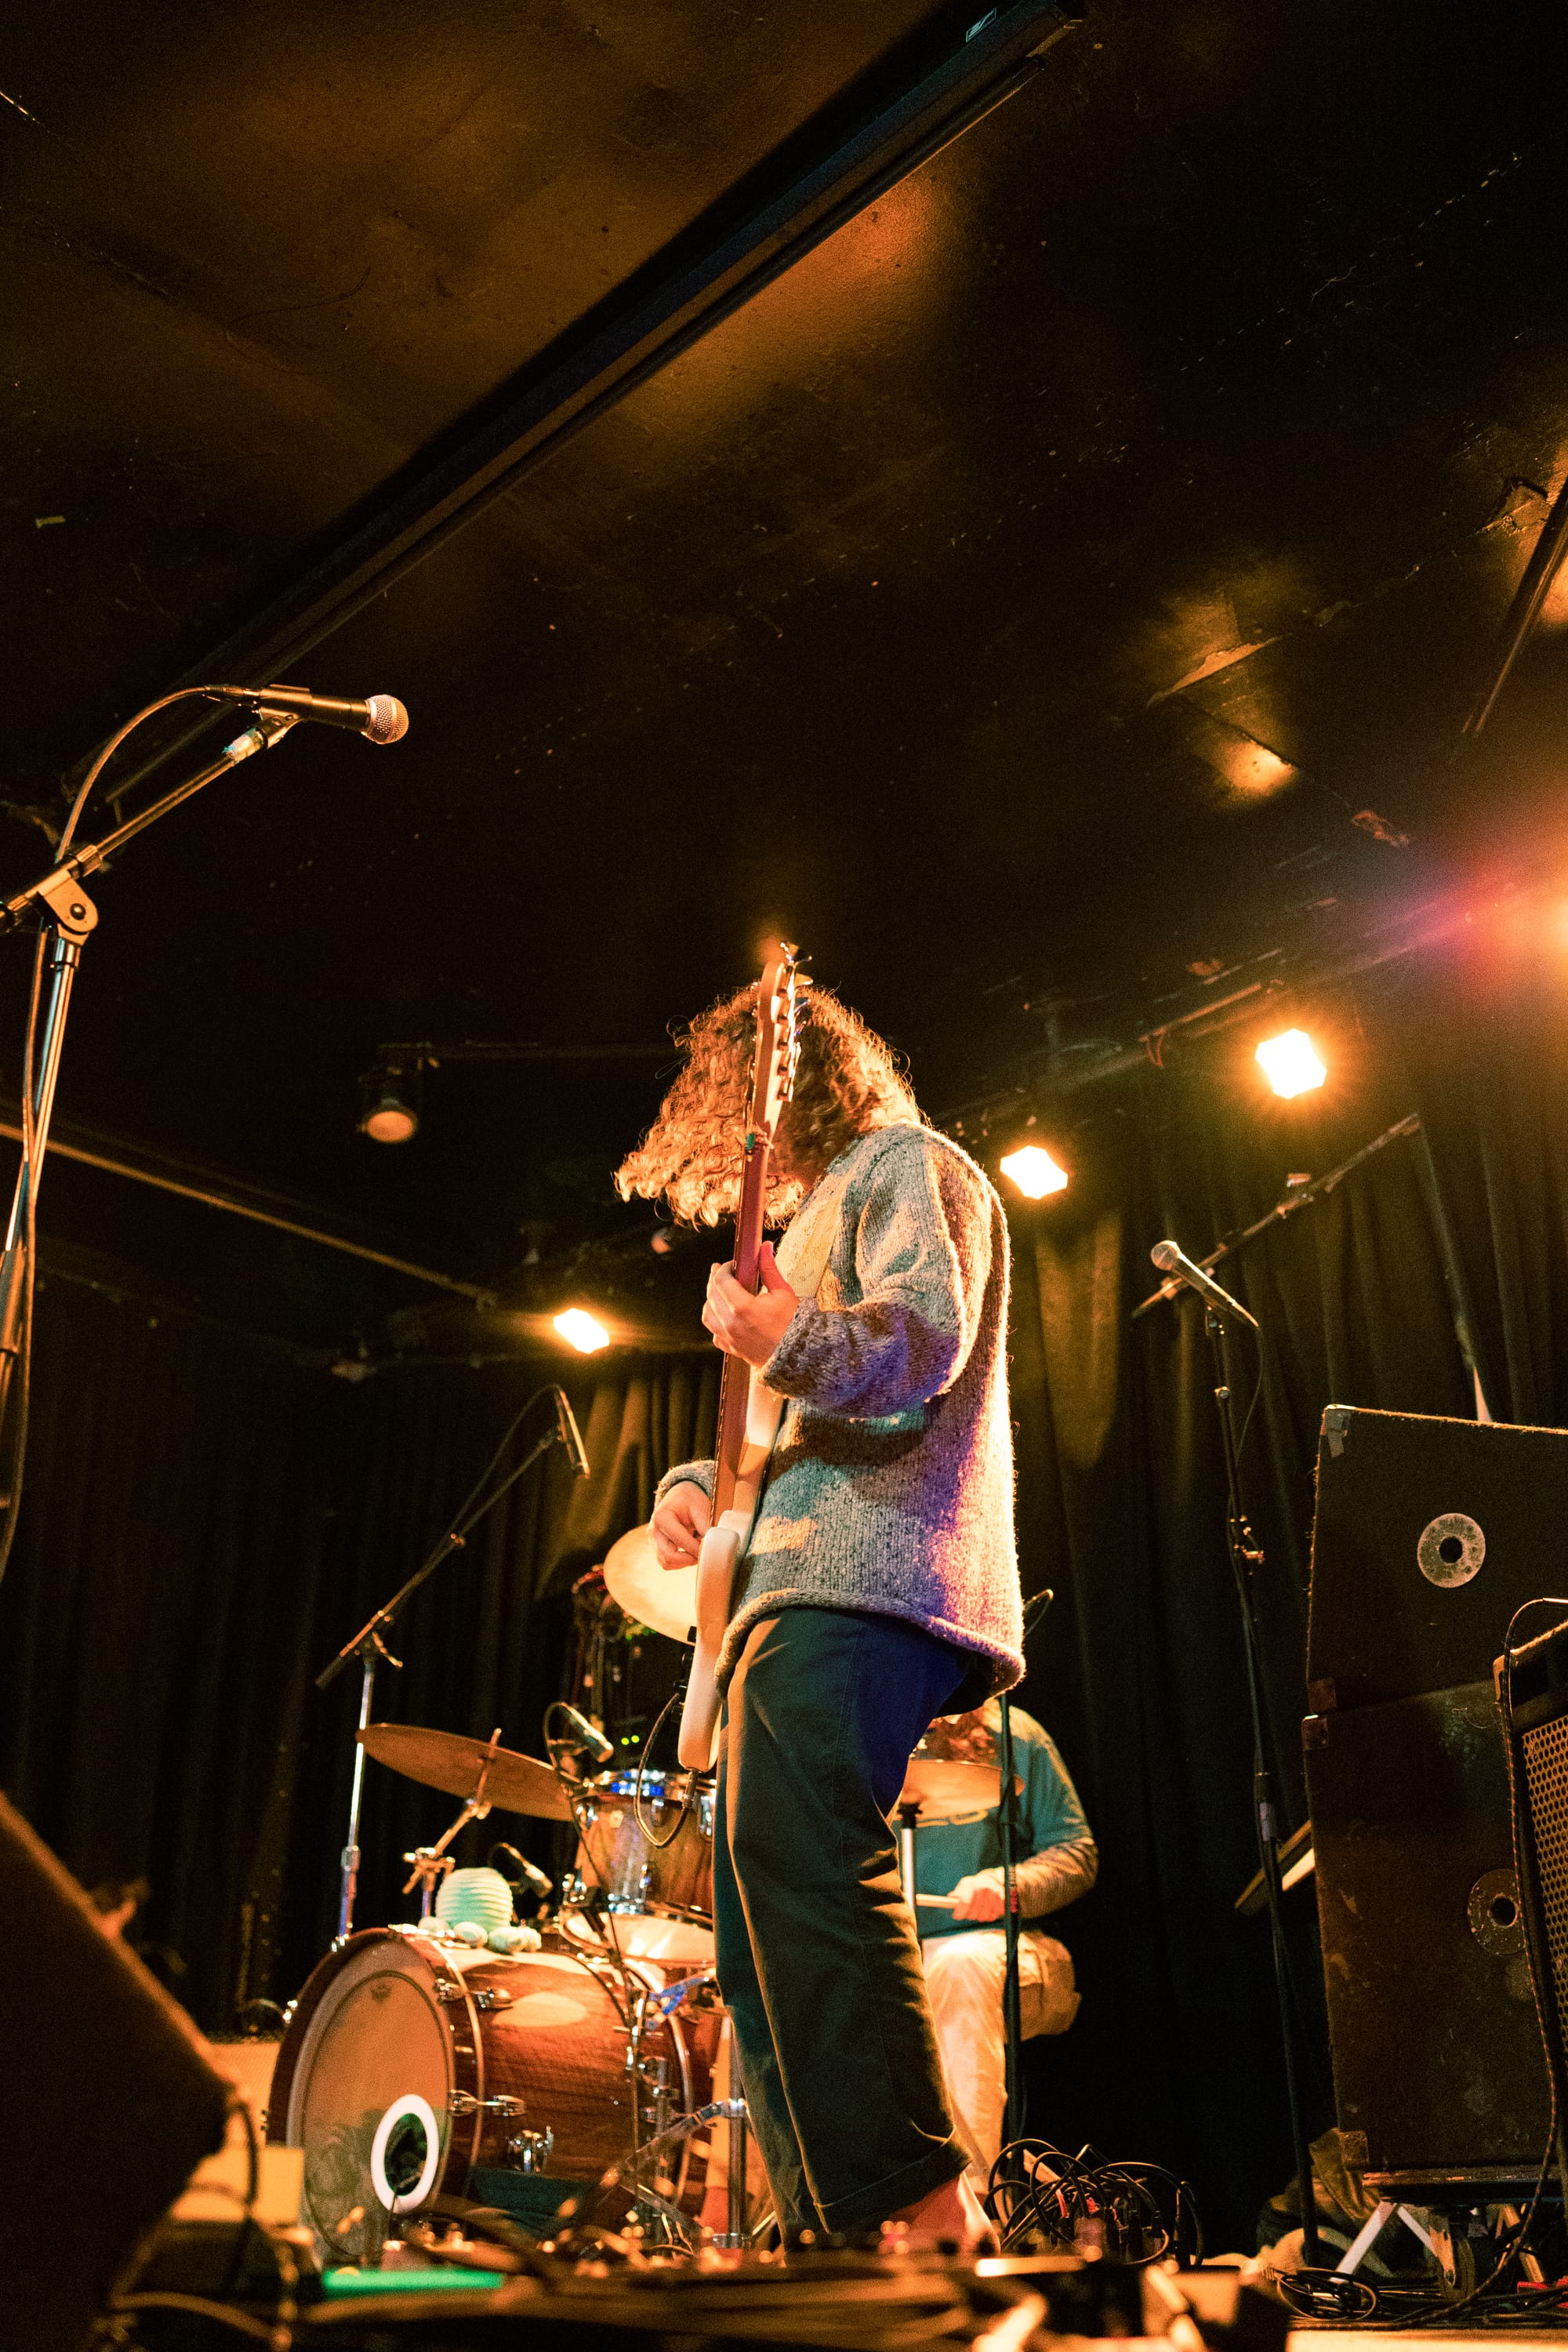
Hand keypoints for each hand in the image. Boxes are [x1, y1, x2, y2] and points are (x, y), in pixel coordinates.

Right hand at [651, 1481, 710, 1568]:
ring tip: (695, 1547)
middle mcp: (653, 1532)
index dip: (697, 1548)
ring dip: (685, 1561)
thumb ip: (705, 1526)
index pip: (680, 1541)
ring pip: (667, 1564)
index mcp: (661, 1518)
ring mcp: (653, 1542)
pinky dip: (681, 1561)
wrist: (679, 1496)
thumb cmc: (689, 1500)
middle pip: (668, 1558)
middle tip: (702, 1551)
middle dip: (689, 1559)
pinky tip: (689, 1550)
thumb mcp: (699, 1507)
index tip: (710, 1548)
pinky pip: (668, 1563)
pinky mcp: (657, 1549)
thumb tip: (712, 1546)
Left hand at [702, 1241, 798, 1368]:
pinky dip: (715, 1321)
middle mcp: (730, 1324)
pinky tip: (723, 1315)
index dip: (724, 1269)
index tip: (732, 1264)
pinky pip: (714, 1333)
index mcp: (742, 1308)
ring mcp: (729, 1338)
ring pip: (707, 1314)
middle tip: (720, 1270)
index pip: (721, 1281)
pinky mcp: (732, 1348)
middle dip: (715, 1279)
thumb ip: (769, 1268)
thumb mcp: (783, 1292)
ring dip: (711, 1300)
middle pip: (711, 1295)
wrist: (798, 1356)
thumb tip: (764, 1247)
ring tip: (719, 1291)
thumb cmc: (794, 1325)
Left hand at [949, 1872, 1006, 1923]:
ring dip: (982, 1915)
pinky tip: (990, 1908)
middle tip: (972, 1910)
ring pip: (983, 1916)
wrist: (995, 1879)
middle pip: (973, 1913)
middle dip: (971, 1914)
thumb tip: (951, 1898)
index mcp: (971, 1883)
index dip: (959, 1912)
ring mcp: (994, 1893)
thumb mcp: (965, 1885)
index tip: (957, 1916)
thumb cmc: (976, 1885)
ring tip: (982, 1908)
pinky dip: (992, 1915)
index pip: (964, 1902)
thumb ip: (957, 1893)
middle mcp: (982, 1887)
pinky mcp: (1003, 1899)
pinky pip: (994, 1915)